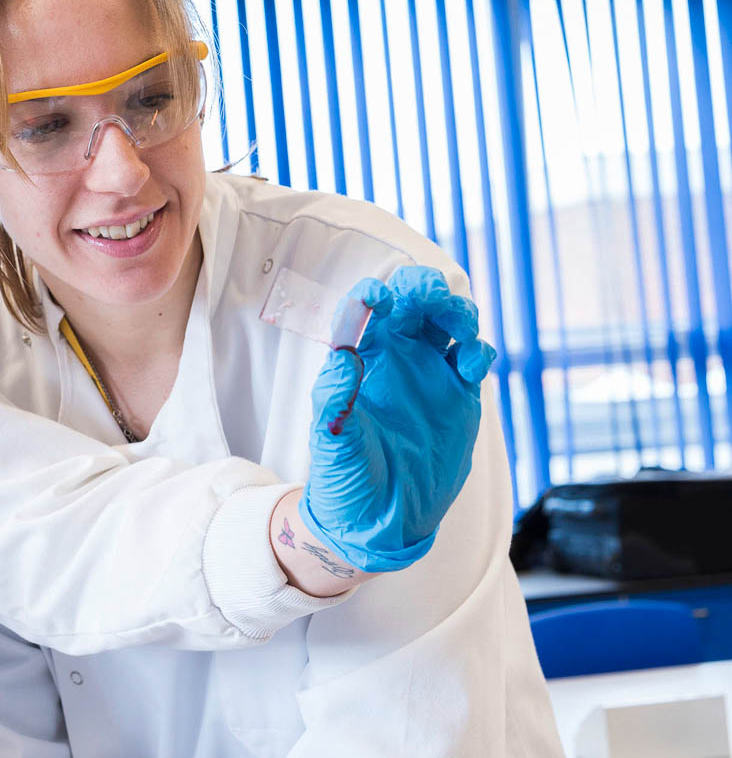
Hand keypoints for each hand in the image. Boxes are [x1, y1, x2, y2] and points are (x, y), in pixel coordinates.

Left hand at [298, 266, 495, 572]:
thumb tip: (342, 356)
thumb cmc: (344, 479)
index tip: (378, 298)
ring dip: (456, 312)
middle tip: (433, 296)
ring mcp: (428, 374)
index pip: (363, 310)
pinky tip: (471, 365)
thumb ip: (335, 402)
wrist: (379, 521)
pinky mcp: (458, 397)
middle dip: (424, 290)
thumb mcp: (332, 443)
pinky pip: (473, 359)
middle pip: (412, 304)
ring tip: (460, 329)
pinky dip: (478, 351)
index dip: (371, 295)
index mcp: (357, 360)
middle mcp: (393, 359)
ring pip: (446, 322)